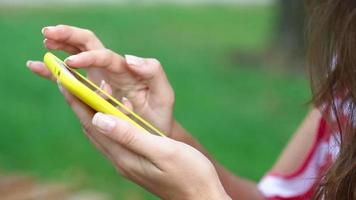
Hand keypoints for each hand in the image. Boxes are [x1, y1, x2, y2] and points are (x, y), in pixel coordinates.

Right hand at [27, 25, 174, 135]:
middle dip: (69, 36)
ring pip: (77, 55)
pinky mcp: (92, 91)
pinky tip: (37, 67)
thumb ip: (153, 73)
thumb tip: (129, 58)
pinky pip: (71, 78)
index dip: (88, 57)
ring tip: (44, 41)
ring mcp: (100, 79)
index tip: (71, 64)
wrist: (155, 131)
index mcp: (126, 70)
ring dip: (60, 47)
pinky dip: (54, 72)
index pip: (105, 56)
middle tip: (49, 33)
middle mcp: (111, 71)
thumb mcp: (164, 94)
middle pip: (88, 44)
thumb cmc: (160, 114)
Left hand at [56, 85, 229, 199]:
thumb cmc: (189, 173)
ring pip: (101, 133)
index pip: (93, 124)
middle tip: (68, 81)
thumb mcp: (162, 151)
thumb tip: (99, 118)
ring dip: (91, 111)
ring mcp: (128, 162)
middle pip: (92, 128)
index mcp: (125, 156)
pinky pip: (114, 137)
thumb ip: (130, 135)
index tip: (65, 80)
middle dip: (78, 104)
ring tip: (85, 91)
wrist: (202, 197)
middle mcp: (121, 160)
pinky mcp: (136, 162)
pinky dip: (109, 120)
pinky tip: (114, 112)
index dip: (78, 101)